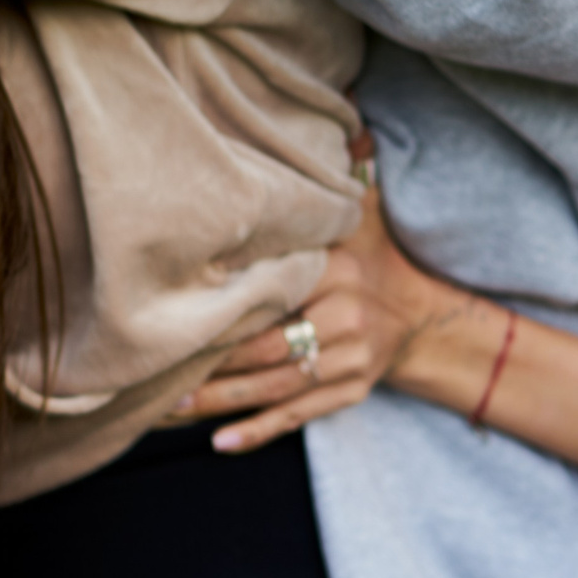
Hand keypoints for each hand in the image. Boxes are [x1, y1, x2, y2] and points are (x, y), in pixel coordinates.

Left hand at [170, 187, 463, 451]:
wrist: (425, 317)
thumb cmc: (375, 259)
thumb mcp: (363, 218)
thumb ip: (341, 185)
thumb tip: (348, 135)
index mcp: (340, 276)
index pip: (275, 293)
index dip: (227, 305)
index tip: (177, 308)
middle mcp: (344, 322)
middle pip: (268, 348)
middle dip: (210, 361)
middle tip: (152, 368)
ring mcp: (348, 364)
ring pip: (275, 388)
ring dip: (221, 401)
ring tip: (170, 408)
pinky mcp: (347, 393)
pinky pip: (297, 417)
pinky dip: (258, 431)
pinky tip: (221, 442)